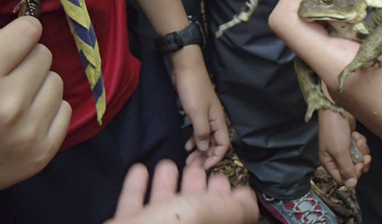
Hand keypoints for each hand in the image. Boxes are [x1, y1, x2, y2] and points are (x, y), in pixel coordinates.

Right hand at [0, 17, 70, 223]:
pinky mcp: (42, 153)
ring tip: (9, 99)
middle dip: (24, 59)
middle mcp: (8, 107)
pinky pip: (64, 109)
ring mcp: (28, 133)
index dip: (18, 33)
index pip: (29, 30)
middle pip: (44, 54)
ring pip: (56, 81)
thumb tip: (9, 28)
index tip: (8, 44)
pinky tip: (21, 118)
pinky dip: (46, 109)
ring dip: (37, 84)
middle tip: (0, 78)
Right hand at [105, 160, 258, 223]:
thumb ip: (235, 208)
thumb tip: (249, 201)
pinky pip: (132, 209)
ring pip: (162, 211)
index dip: (224, 201)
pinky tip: (139, 170)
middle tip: (195, 167)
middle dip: (195, 189)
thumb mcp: (208, 215)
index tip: (220, 178)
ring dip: (166, 185)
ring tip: (168, 163)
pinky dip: (136, 189)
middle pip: (192, 215)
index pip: (220, 221)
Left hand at [169, 46, 229, 168]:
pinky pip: (198, 130)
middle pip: (215, 143)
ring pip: (206, 138)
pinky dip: (194, 139)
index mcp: (219, 119)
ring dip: (199, 150)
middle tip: (192, 166)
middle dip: (206, 156)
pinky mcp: (195, 111)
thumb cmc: (193, 89)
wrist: (185, 67)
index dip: (216, 157)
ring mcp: (205, 115)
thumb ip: (202, 132)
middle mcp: (214, 119)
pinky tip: (187, 146)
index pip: (224, 144)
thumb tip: (205, 149)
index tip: (203, 167)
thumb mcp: (197, 113)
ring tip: (189, 160)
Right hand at [317, 109, 369, 187]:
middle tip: (365, 157)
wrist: (336, 108)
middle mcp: (336, 157)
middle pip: (353, 170)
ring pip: (358, 159)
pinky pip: (360, 148)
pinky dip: (360, 142)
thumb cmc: (335, 131)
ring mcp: (344, 149)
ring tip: (358, 141)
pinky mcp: (351, 141)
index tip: (358, 166)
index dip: (352, 176)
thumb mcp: (339, 152)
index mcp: (329, 162)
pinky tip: (356, 134)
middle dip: (360, 163)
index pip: (342, 179)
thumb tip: (351, 186)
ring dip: (361, 151)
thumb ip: (346, 169)